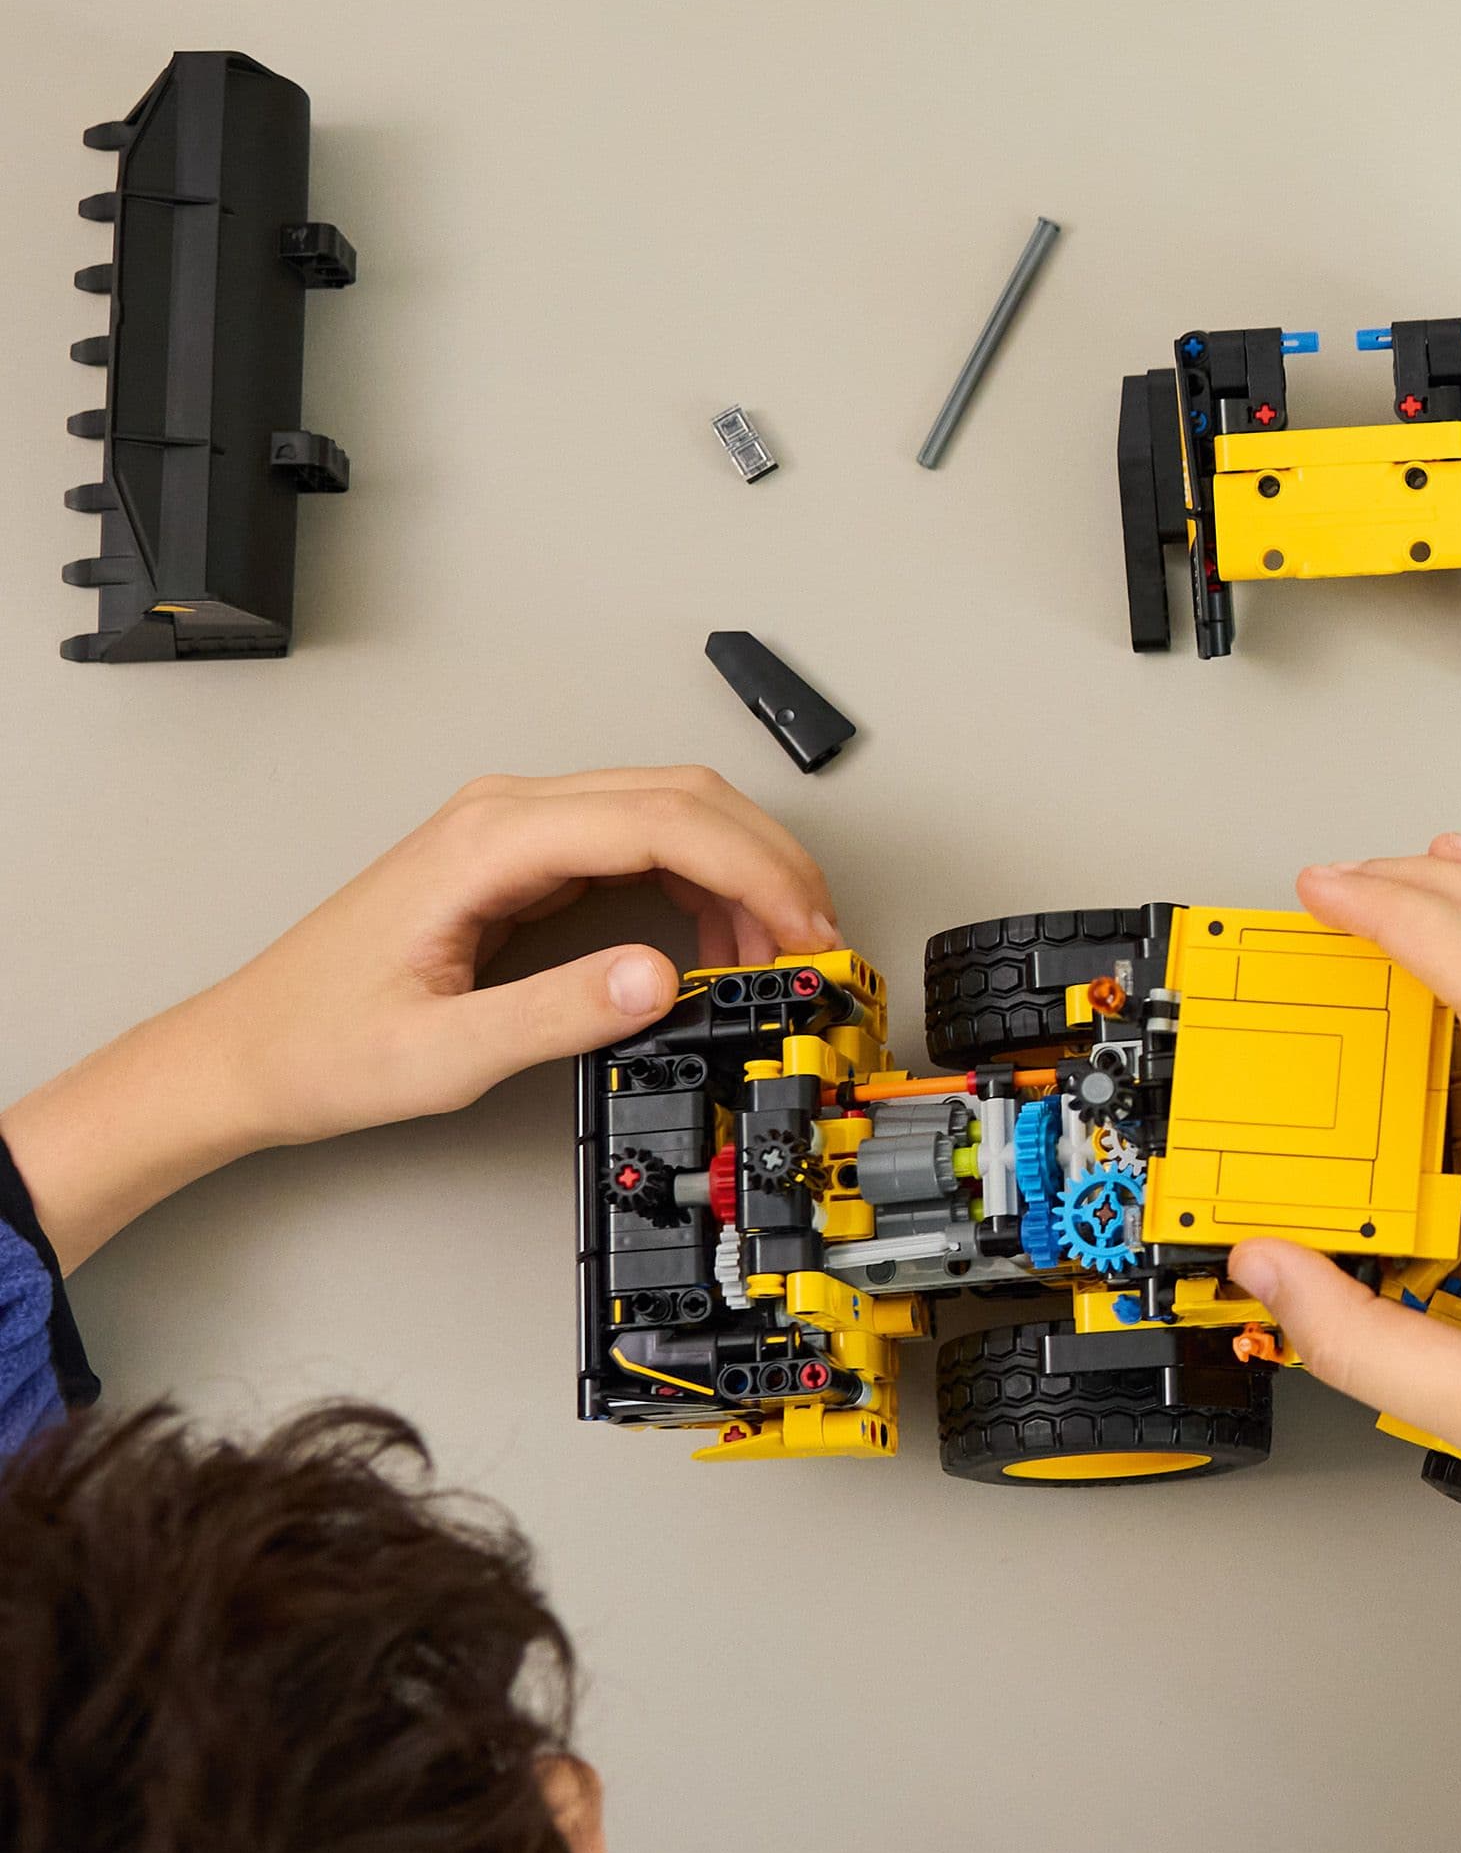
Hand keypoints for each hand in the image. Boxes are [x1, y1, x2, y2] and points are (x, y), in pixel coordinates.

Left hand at [1, 769, 835, 1269]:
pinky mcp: (524, 858)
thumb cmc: (323, 1047)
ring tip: (774, 954)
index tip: (805, 932)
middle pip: (682, 797)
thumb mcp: (444, 1054)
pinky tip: (719, 943)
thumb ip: (556, 1015)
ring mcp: (516, 830)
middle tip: (819, 941)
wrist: (249, 1051)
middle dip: (770, 864)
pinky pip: (643, 841)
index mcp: (487, 843)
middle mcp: (506, 816)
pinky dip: (703, 885)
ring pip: (672, 811)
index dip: (754, 871)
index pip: (661, 820)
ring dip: (743, 873)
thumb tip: (659, 978)